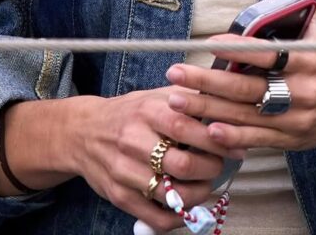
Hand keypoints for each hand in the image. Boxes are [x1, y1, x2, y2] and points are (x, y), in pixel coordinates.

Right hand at [0, 87, 243, 230]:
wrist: (82, 132)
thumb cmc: (128, 113)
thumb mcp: (154, 96)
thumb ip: (187, 100)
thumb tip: (225, 107)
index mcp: (146, 111)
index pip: (185, 127)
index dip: (214, 139)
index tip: (232, 145)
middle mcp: (133, 141)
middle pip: (181, 164)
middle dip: (211, 169)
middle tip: (220, 165)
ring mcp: (124, 171)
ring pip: (172, 194)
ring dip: (199, 194)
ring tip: (207, 185)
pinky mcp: (119, 196)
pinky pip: (156, 218)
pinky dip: (179, 218)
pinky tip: (188, 206)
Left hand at [164, 0, 315, 154]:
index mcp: (308, 59)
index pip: (270, 54)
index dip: (241, 50)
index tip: (211, 43)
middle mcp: (301, 92)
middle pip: (249, 88)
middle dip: (209, 82)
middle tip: (176, 73)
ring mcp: (294, 119)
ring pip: (246, 116)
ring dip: (208, 109)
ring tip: (176, 100)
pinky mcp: (289, 139)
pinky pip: (256, 139)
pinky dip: (232, 138)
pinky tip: (207, 130)